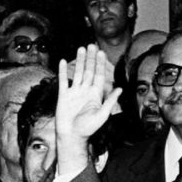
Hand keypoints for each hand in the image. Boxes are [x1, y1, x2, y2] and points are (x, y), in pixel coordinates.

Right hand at [56, 47, 121, 176]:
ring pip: (77, 73)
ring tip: (80, 49)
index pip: (98, 75)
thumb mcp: (102, 115)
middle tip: (92, 45)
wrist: (72, 136)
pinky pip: (63, 81)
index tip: (101, 52)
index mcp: (95, 94)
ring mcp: (74, 93)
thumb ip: (110, 101)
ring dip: (79, 61)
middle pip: (88, 71)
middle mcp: (85, 91)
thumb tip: (120, 88)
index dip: (100, 64)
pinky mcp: (63, 96)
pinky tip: (62, 61)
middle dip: (90, 58)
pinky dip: (62, 71)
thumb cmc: (88, 128)